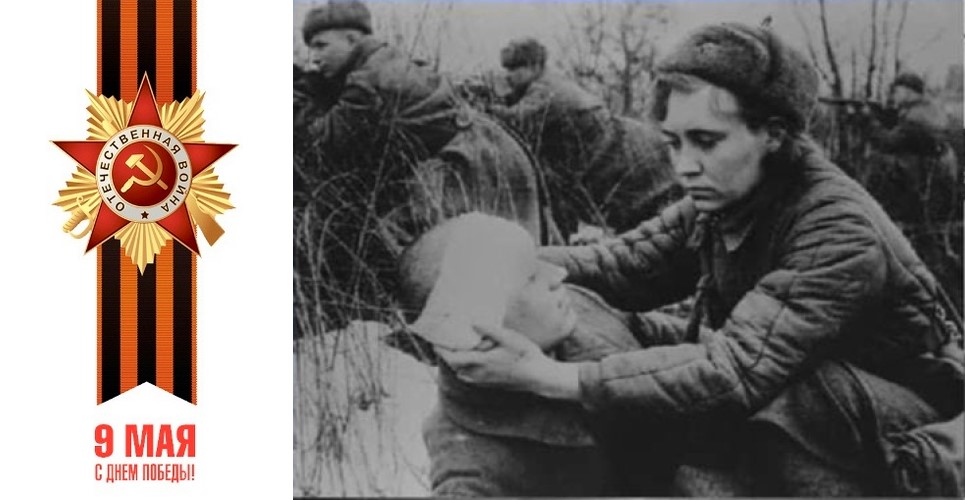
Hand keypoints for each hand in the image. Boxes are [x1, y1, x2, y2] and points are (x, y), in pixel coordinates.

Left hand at [435, 324, 581, 399]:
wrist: (539, 377)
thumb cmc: (526, 355)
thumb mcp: (510, 338)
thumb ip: (490, 330)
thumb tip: (472, 322)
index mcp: (481, 363)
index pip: (452, 358)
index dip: (441, 350)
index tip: (434, 339)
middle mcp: (478, 375)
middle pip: (454, 366)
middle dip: (446, 354)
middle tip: (443, 340)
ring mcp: (483, 381)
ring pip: (461, 373)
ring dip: (456, 362)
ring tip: (456, 348)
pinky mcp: (489, 384)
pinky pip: (469, 377)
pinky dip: (464, 367)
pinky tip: (472, 358)